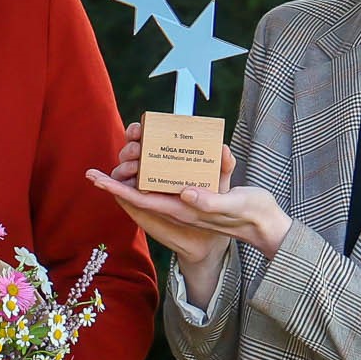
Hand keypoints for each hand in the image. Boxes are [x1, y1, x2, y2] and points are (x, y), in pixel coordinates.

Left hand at [84, 132, 290, 306]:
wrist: (266, 223)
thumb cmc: (251, 215)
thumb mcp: (232, 205)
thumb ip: (209, 201)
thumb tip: (184, 193)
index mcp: (182, 209)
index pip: (139, 199)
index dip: (115, 188)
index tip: (94, 177)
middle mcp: (179, 203)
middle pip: (141, 186)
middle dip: (125, 167)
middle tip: (121, 141)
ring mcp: (186, 196)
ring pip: (154, 178)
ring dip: (141, 159)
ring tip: (134, 136)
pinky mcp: (197, 188)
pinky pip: (172, 173)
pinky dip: (163, 157)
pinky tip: (158, 145)